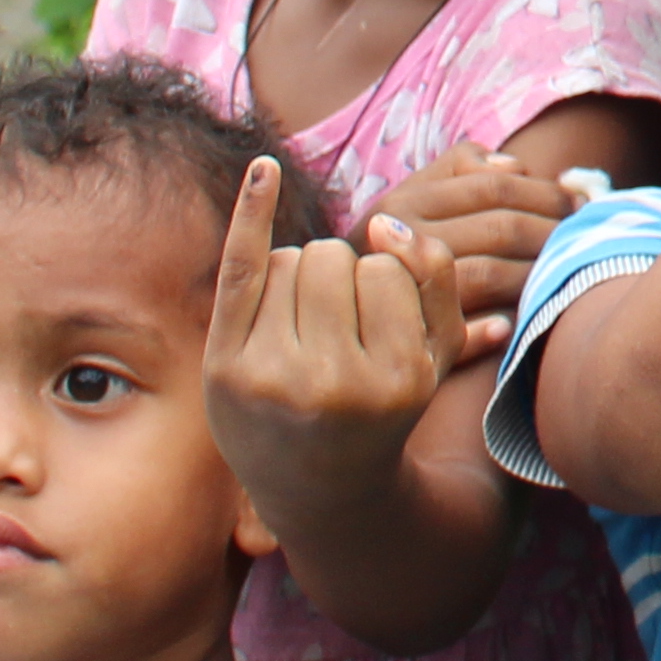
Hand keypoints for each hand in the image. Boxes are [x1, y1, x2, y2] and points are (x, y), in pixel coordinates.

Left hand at [205, 157, 477, 506]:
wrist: (320, 489)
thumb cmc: (387, 407)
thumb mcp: (437, 352)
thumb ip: (435, 276)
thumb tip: (384, 223)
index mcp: (394, 378)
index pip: (383, 268)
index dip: (380, 286)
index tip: (377, 335)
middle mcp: (328, 382)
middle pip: (330, 258)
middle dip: (336, 278)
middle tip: (334, 333)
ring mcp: (267, 377)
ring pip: (289, 259)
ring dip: (297, 280)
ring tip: (303, 335)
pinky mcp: (223, 371)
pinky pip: (239, 267)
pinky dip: (250, 213)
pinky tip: (263, 171)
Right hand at [355, 144, 573, 327]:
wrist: (325, 322)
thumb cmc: (386, 251)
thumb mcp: (411, 198)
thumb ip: (459, 169)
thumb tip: (515, 164)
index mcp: (403, 202)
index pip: (495, 188)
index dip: (547, 194)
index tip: (579, 205)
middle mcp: (395, 240)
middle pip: (499, 227)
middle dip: (552, 232)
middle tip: (584, 240)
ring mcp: (395, 290)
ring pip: (487, 274)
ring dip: (534, 277)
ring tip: (563, 275)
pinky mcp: (398, 339)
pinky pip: (455, 334)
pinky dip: (488, 331)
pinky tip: (509, 327)